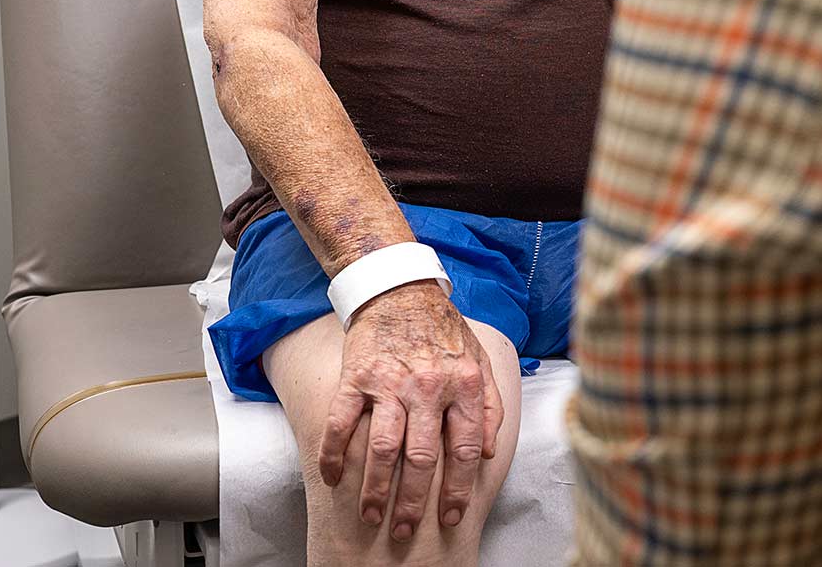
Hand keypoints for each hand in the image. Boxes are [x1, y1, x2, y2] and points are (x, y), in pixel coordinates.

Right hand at [319, 281, 504, 539]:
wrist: (400, 290)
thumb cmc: (443, 330)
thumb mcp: (480, 360)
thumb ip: (489, 405)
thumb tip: (487, 451)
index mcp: (463, 385)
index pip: (464, 449)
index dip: (457, 489)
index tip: (449, 516)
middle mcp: (427, 387)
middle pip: (422, 458)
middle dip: (413, 502)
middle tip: (404, 530)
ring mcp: (389, 383)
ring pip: (382, 448)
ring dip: (375, 489)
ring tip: (372, 516)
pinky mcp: (356, 377)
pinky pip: (341, 423)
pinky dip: (334, 455)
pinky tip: (332, 479)